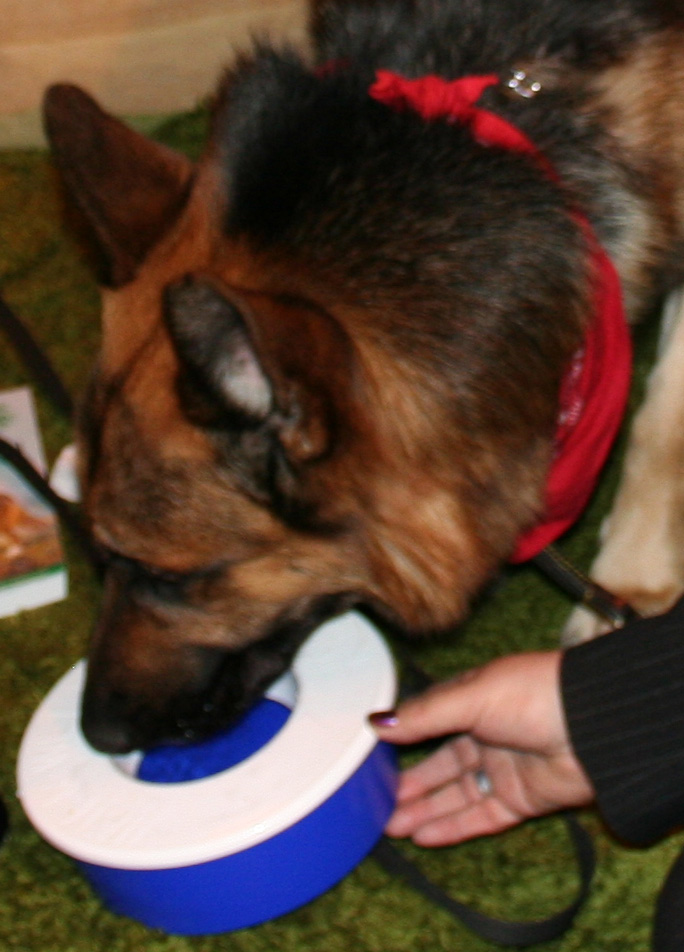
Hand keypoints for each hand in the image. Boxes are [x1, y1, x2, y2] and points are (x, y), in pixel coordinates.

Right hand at [371, 651, 594, 846]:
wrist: (593, 723)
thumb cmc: (530, 694)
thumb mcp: (470, 696)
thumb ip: (424, 714)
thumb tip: (376, 723)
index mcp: (472, 699)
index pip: (429, 721)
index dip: (402, 738)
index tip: (370, 756)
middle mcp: (485, 733)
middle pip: (440, 764)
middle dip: (410, 784)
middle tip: (375, 803)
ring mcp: (502, 768)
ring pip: (456, 794)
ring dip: (425, 810)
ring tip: (390, 826)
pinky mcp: (520, 799)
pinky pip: (481, 816)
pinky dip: (453, 826)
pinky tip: (424, 836)